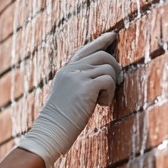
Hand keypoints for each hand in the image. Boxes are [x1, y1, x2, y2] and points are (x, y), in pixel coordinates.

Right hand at [16, 32, 122, 167]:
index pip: (85, 49)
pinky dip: (110, 93)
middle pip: (102, 55)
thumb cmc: (59, 122)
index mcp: (65, 71)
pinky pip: (108, 80)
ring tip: (102, 100)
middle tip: (117, 82)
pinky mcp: (85, 87)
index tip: (112, 35)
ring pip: (108, 67)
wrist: (50, 132)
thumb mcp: (67, 98)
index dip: (100, 41)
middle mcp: (71, 70)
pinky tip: (101, 105)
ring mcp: (77, 77)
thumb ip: (78, 85)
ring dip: (112, 84)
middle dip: (114, 67)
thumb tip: (101, 81)